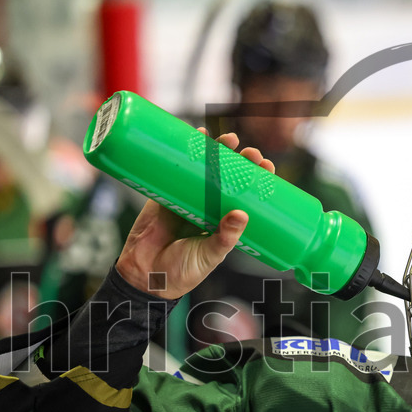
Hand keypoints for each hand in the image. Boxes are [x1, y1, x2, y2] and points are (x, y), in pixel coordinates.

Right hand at [114, 131, 273, 299]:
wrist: (144, 275)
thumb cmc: (182, 272)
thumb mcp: (210, 256)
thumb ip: (225, 238)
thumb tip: (241, 214)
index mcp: (224, 224)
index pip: (246, 198)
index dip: (257, 182)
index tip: (267, 168)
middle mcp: (209, 209)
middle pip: (228, 179)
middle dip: (240, 163)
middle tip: (251, 153)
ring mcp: (187, 199)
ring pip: (206, 170)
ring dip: (218, 152)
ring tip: (229, 140)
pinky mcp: (165, 193)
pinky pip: (177, 170)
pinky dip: (187, 152)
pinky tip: (197, 136)